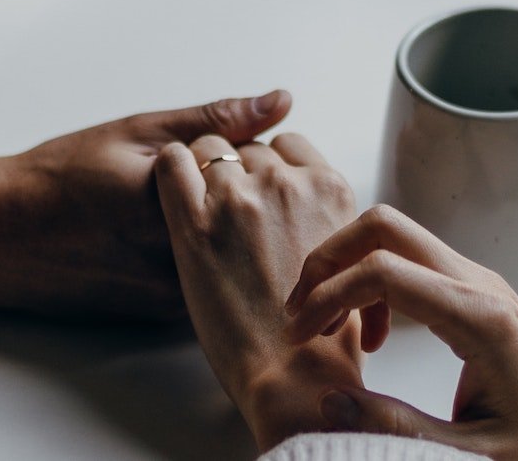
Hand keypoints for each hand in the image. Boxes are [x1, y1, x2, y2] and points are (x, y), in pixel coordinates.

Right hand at [0, 91, 290, 317]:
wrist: (0, 239)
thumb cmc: (61, 178)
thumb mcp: (137, 133)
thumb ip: (214, 120)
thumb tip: (280, 102)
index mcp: (178, 205)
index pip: (259, 178)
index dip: (246, 158)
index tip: (215, 150)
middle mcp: (183, 259)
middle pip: (256, 223)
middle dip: (245, 198)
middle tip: (196, 180)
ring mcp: (177, 294)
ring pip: (239, 258)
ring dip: (231, 234)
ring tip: (166, 213)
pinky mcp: (168, 316)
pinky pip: (214, 283)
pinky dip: (211, 261)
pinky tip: (162, 241)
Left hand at [153, 132, 362, 449]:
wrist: (293, 373)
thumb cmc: (324, 333)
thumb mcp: (348, 258)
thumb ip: (328, 219)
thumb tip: (312, 210)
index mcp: (330, 189)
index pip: (289, 144)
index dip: (270, 165)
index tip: (259, 191)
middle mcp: (287, 184)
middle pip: (249, 147)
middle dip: (236, 172)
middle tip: (227, 213)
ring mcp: (240, 198)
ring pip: (209, 148)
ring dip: (201, 171)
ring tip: (199, 209)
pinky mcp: (194, 223)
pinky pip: (172, 161)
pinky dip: (169, 168)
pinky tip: (171, 192)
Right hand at [285, 205, 517, 459]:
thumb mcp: (473, 456)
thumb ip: (396, 430)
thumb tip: (329, 404)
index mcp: (479, 319)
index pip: (382, 271)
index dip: (327, 296)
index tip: (301, 336)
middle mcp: (478, 285)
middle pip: (384, 225)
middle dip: (328, 259)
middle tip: (301, 313)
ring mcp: (478, 281)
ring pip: (394, 236)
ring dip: (348, 269)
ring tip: (327, 327)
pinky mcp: (475, 291)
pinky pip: (410, 262)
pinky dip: (374, 283)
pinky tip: (371, 335)